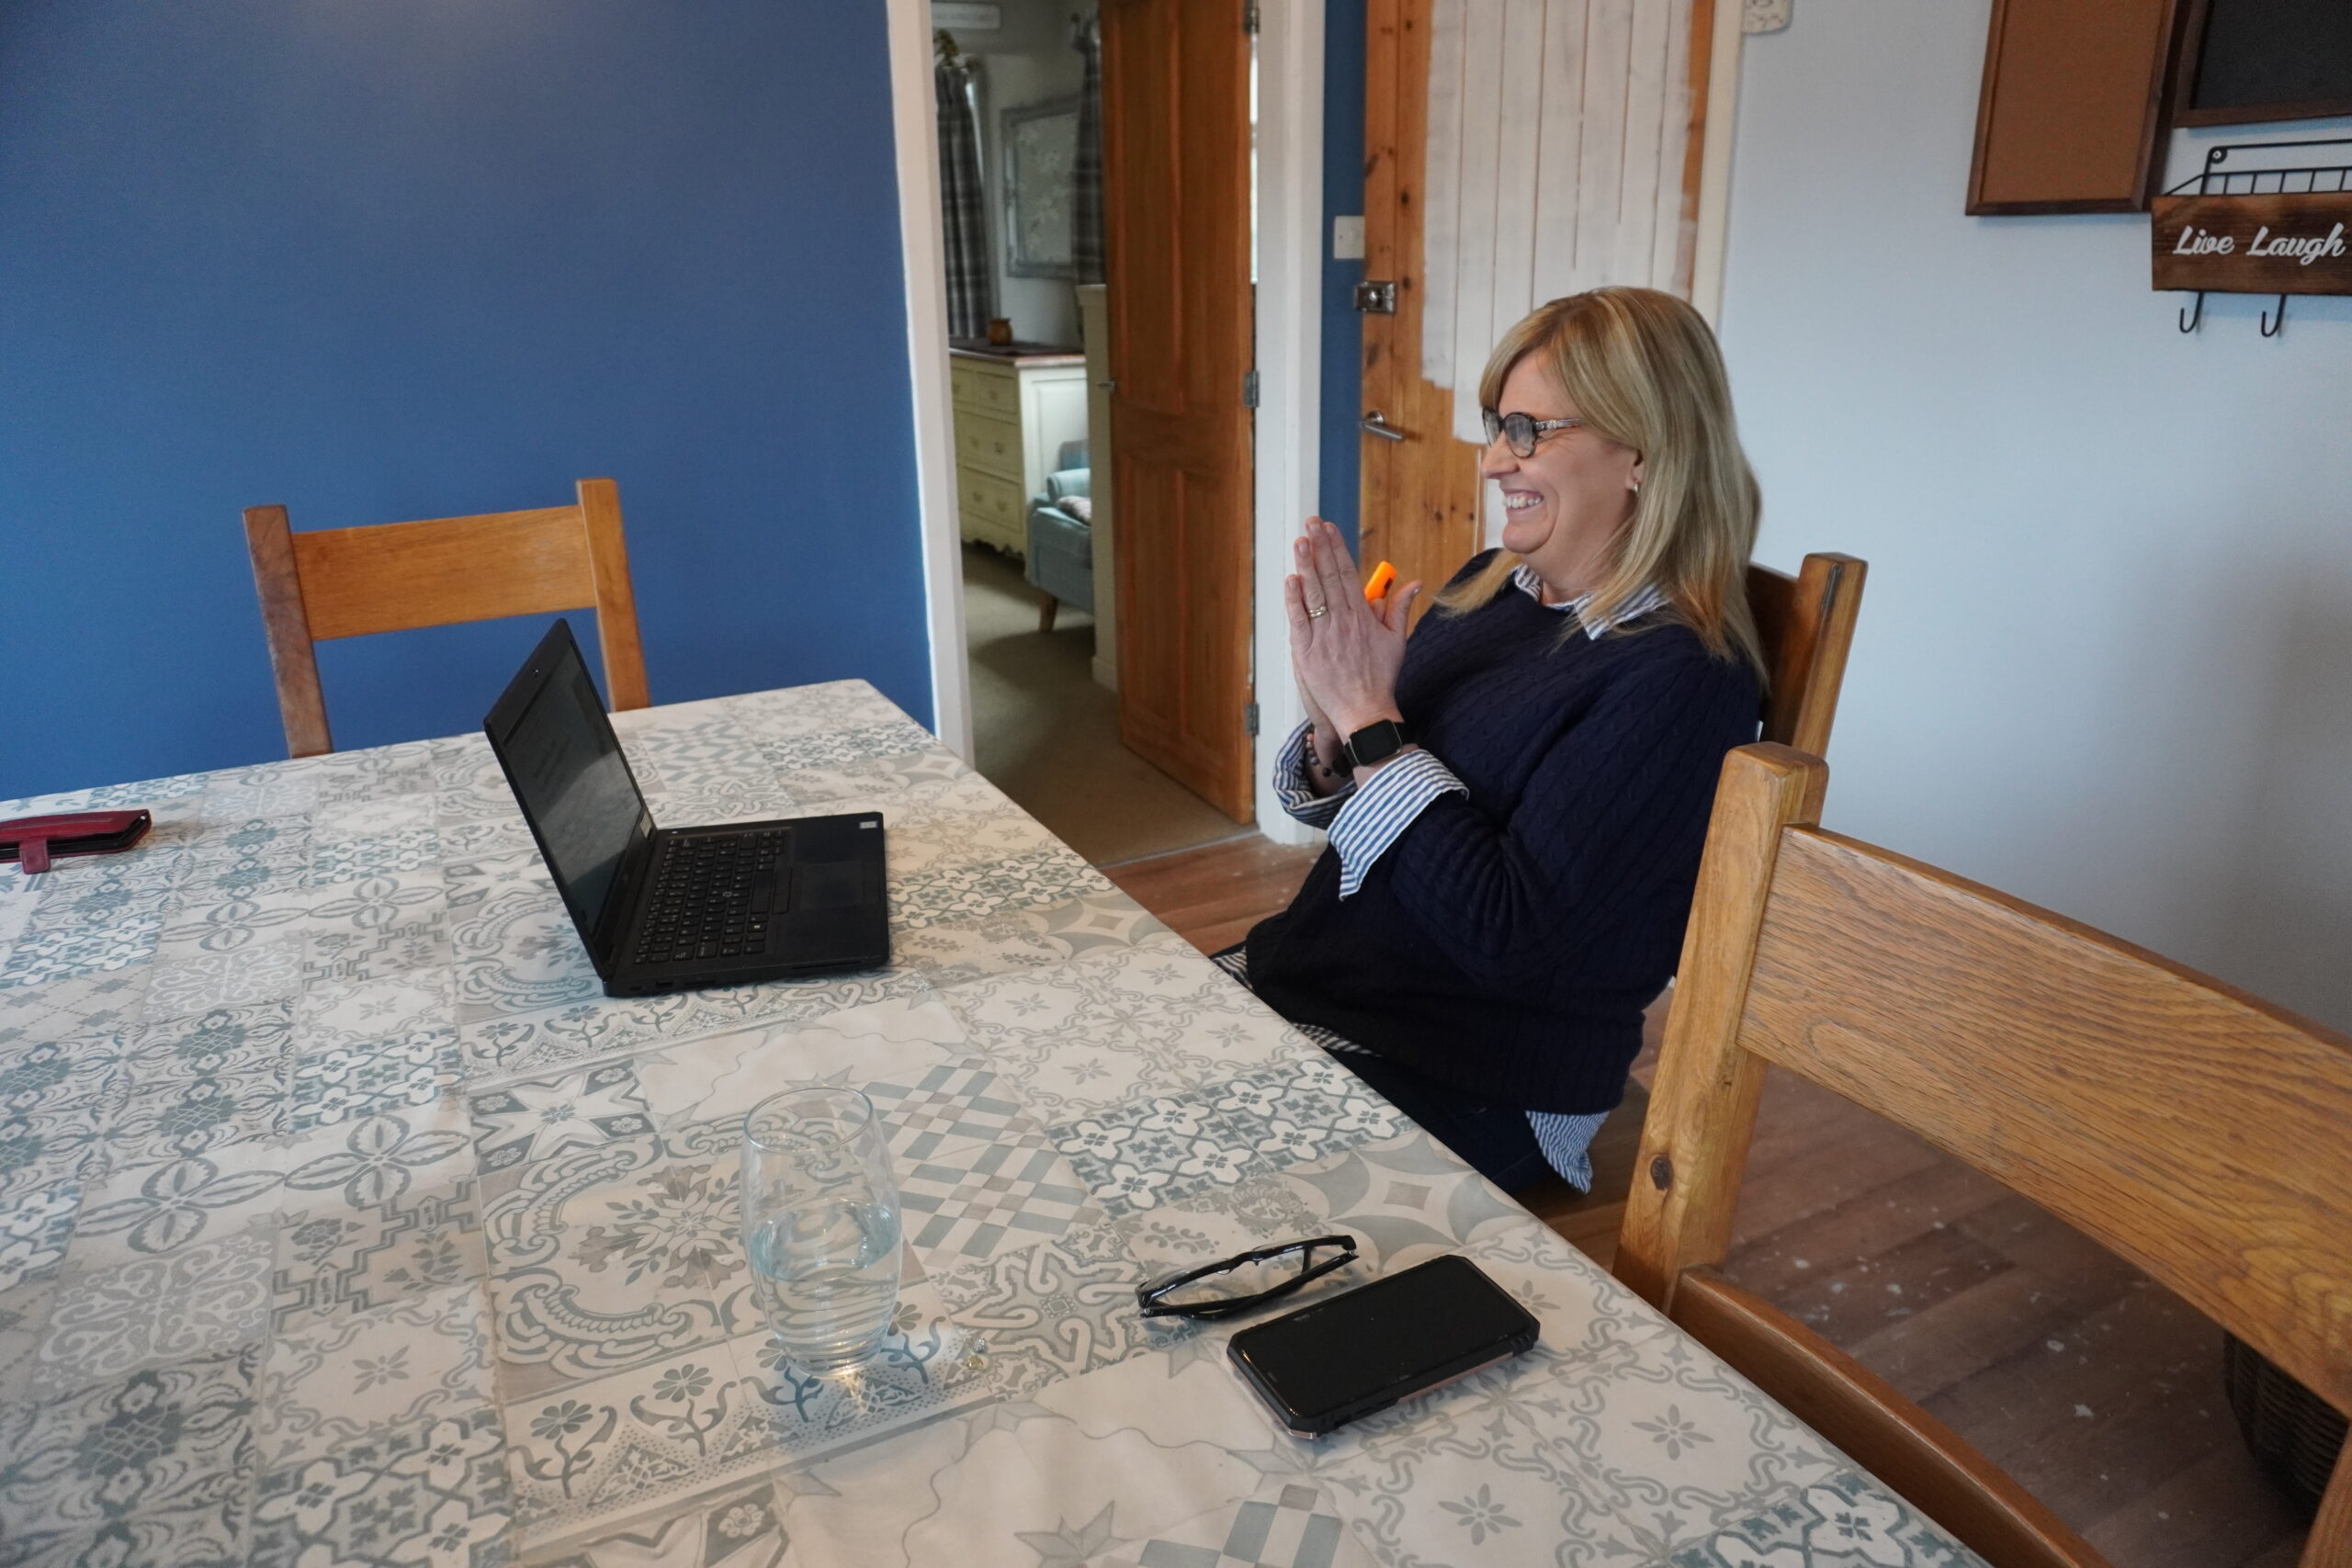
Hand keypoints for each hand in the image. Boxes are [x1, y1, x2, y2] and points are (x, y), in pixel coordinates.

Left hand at [1284, 516, 1422, 745]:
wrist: (1365, 712)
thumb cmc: (1380, 678)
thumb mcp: (1397, 641)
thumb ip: (1400, 608)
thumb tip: (1413, 582)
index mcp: (1363, 617)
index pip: (1347, 574)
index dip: (1337, 549)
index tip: (1329, 529)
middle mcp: (1343, 622)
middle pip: (1329, 577)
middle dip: (1320, 547)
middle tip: (1311, 523)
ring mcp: (1323, 636)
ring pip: (1313, 594)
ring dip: (1306, 566)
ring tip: (1301, 541)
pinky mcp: (1306, 652)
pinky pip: (1299, 620)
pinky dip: (1294, 600)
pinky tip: (1291, 579)